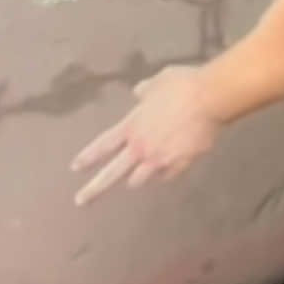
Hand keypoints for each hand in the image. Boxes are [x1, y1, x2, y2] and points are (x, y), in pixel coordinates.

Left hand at [71, 65, 219, 205]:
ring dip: (137, 179)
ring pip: (139, 181)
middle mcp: (141, 148)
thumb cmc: (181, 86)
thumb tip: (139, 93)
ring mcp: (159, 160)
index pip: (103, 145)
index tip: (75, 168)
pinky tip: (167, 169)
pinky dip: (164, 174)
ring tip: (136, 179)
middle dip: (93, 189)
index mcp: (131, 127)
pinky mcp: (180, 165)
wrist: (209, 98)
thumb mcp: (157, 82)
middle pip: (112, 174)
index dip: (87, 157)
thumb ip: (145, 91)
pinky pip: (167, 176)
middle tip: (80, 201)